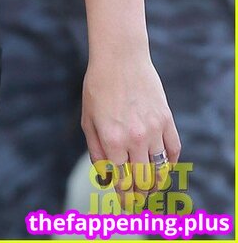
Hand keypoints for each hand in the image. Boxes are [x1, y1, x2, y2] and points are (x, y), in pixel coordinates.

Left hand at [82, 53, 179, 209]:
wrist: (120, 57)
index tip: (126, 206)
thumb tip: (106, 179)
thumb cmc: (99, 86)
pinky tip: (163, 168)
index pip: (122, 181)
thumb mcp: (88, 119)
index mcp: (112, 140)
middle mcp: (135, 138)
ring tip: (150, 189)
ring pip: (160, 170)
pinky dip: (171, 164)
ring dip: (156, 184)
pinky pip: (174, 150)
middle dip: (140, 196)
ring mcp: (154, 129)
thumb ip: (96, 151)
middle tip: (138, 202)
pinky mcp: (167, 119)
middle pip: (142, 180)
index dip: (124, 197)